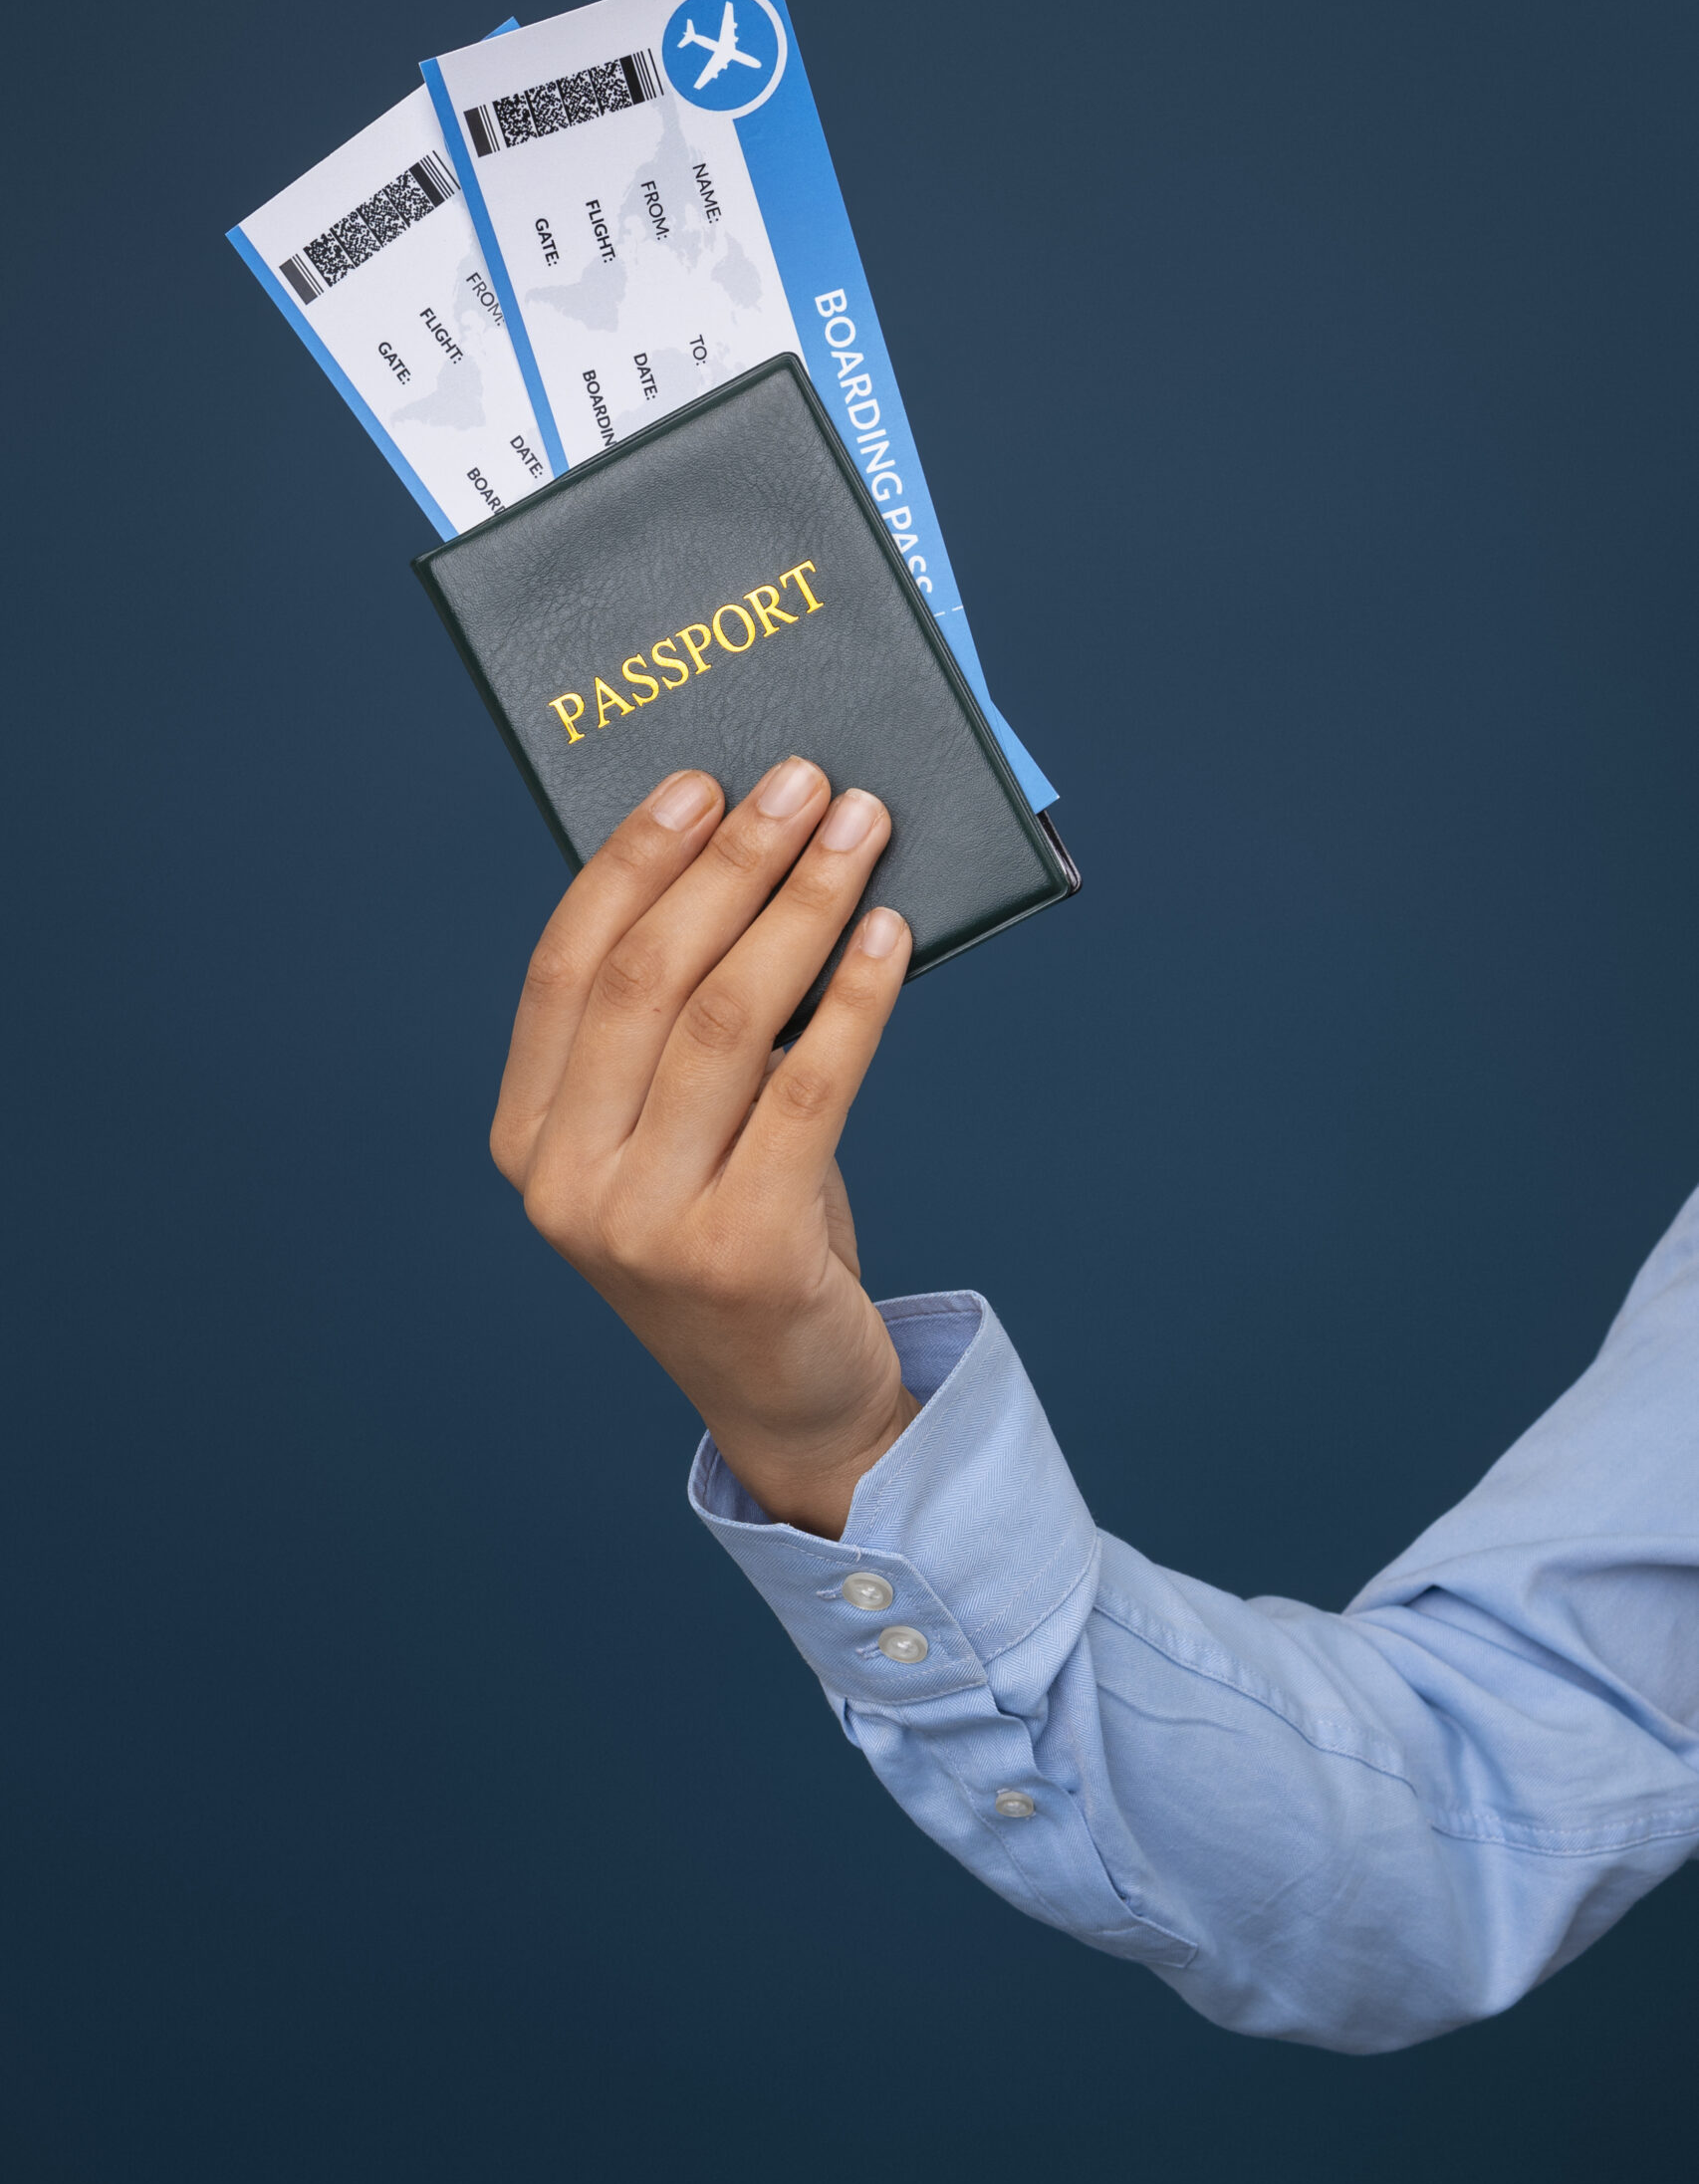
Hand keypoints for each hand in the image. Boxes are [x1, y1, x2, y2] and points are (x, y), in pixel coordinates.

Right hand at [490, 758, 919, 1537]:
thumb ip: (686, 1030)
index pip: (566, 968)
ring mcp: (645, 1226)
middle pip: (648, 979)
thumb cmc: (741, 1234)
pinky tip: (888, 936)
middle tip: (803, 784)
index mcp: (528, 1140)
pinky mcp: (742, 1253)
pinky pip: (809, 1088)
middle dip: (733, 863)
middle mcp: (567, 1184)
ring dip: (803, 906)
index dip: (632, 864)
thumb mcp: (682, 1133)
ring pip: (730, 1021)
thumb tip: (756, 861)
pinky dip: (856, 998)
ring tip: (859, 831)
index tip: (698, 785)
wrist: (789, 1400)